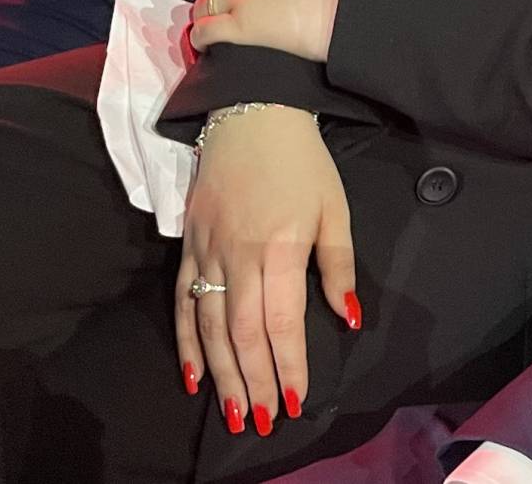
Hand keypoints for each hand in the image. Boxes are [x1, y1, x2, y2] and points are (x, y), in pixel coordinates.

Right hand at [176, 108, 357, 435]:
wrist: (252, 110)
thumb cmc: (302, 161)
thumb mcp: (333, 207)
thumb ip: (338, 266)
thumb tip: (349, 318)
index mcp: (280, 246)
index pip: (282, 321)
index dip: (288, 365)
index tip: (296, 401)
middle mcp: (239, 254)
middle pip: (243, 332)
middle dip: (254, 382)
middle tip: (262, 422)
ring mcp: (208, 250)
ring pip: (210, 325)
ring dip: (222, 374)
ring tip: (233, 412)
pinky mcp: (188, 244)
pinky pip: (182, 301)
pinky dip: (187, 342)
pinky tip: (194, 376)